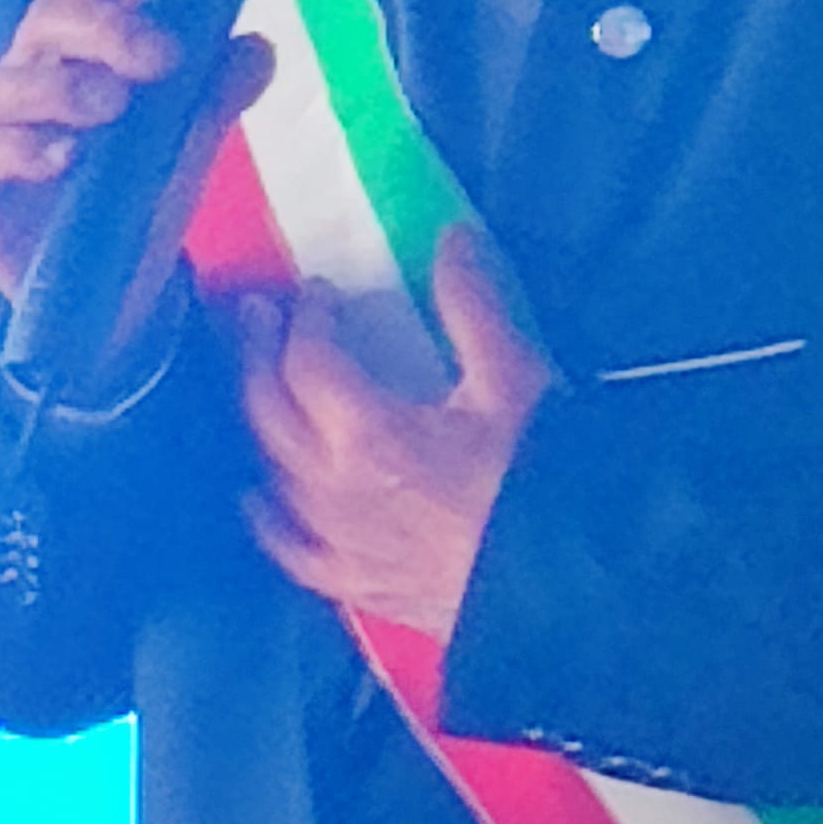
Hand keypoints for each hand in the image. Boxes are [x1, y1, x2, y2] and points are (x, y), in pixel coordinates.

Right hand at [0, 0, 271, 302]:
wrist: (118, 297)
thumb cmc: (143, 193)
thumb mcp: (191, 140)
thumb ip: (217, 92)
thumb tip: (257, 48)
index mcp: (84, 44)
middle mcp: (33, 73)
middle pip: (47, 18)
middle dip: (103, 26)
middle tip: (161, 56)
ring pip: (0, 85)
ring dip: (58, 87)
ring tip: (112, 107)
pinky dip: (21, 151)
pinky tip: (64, 158)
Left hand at [239, 226, 552, 642]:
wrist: (564, 585)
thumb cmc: (536, 479)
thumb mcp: (512, 379)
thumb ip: (471, 304)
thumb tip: (449, 237)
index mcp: (367, 432)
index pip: (307, 360)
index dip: (306, 319)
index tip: (317, 293)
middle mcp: (333, 487)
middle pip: (270, 410)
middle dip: (260, 353)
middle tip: (259, 315)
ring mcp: (340, 543)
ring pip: (274, 474)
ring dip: (260, 422)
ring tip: (260, 387)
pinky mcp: (359, 586)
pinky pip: (294, 551)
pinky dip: (272, 520)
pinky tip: (263, 504)